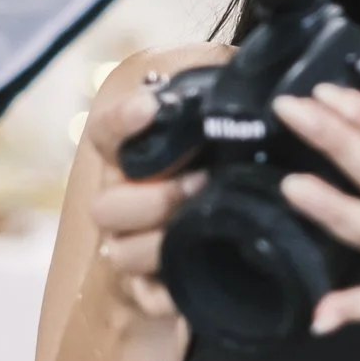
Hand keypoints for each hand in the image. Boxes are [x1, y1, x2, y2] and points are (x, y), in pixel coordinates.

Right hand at [79, 45, 229, 320]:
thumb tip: (253, 62)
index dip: (124, 122)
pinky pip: (148, 298)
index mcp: (128, 153)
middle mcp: (120, 199)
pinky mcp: (151, 287)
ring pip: (123, 252)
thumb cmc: (221, 154)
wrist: (230, 215)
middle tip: (200, 182)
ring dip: (161, 240)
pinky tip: (193, 282)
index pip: (106, 133)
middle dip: (153, 197)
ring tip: (206, 224)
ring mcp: (131, 244)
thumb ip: (223, 84)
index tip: (152, 106)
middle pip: (107, 206)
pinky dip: (168, 294)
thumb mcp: (222, 113)